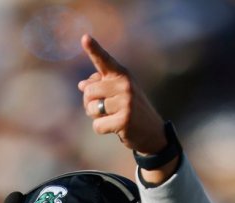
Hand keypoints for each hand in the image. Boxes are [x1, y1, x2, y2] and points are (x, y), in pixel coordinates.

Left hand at [77, 34, 166, 155]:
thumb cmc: (130, 109)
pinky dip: (101, 129)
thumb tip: (81, 85)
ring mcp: (126, 102)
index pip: (104, 60)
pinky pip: (97, 125)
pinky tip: (115, 128)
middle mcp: (125, 85)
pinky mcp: (124, 120)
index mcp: (122, 75)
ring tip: (111, 116)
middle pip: (88, 91)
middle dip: (90, 103)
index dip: (93, 48)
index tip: (84, 37)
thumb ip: (100, 86)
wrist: (152, 132)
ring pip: (91, 108)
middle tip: (105, 109)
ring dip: (96, 116)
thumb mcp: (117, 93)